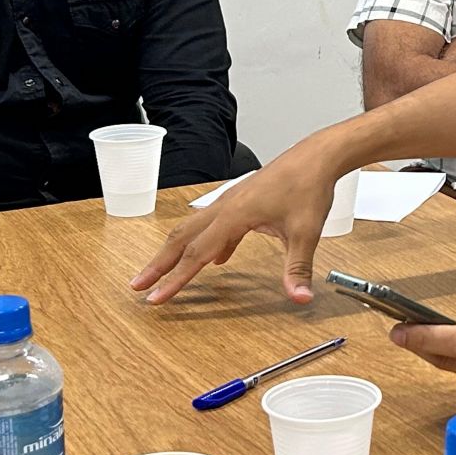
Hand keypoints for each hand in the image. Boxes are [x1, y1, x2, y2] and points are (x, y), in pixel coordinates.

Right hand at [129, 152, 334, 304]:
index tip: (155, 298)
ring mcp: (231, 201)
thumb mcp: (305, 233)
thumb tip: (299, 298)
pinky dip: (207, 243)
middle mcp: (225, 206)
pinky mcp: (242, 199)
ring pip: (194, 228)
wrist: (317, 156)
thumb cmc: (309, 187)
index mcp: (234, 215)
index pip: (196, 255)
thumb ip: (298, 268)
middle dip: (158, 264)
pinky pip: (215, 225)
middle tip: (138, 284)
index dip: (175, 280)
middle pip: (182, 238)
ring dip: (176, 251)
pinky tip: (217, 258)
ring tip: (163, 271)